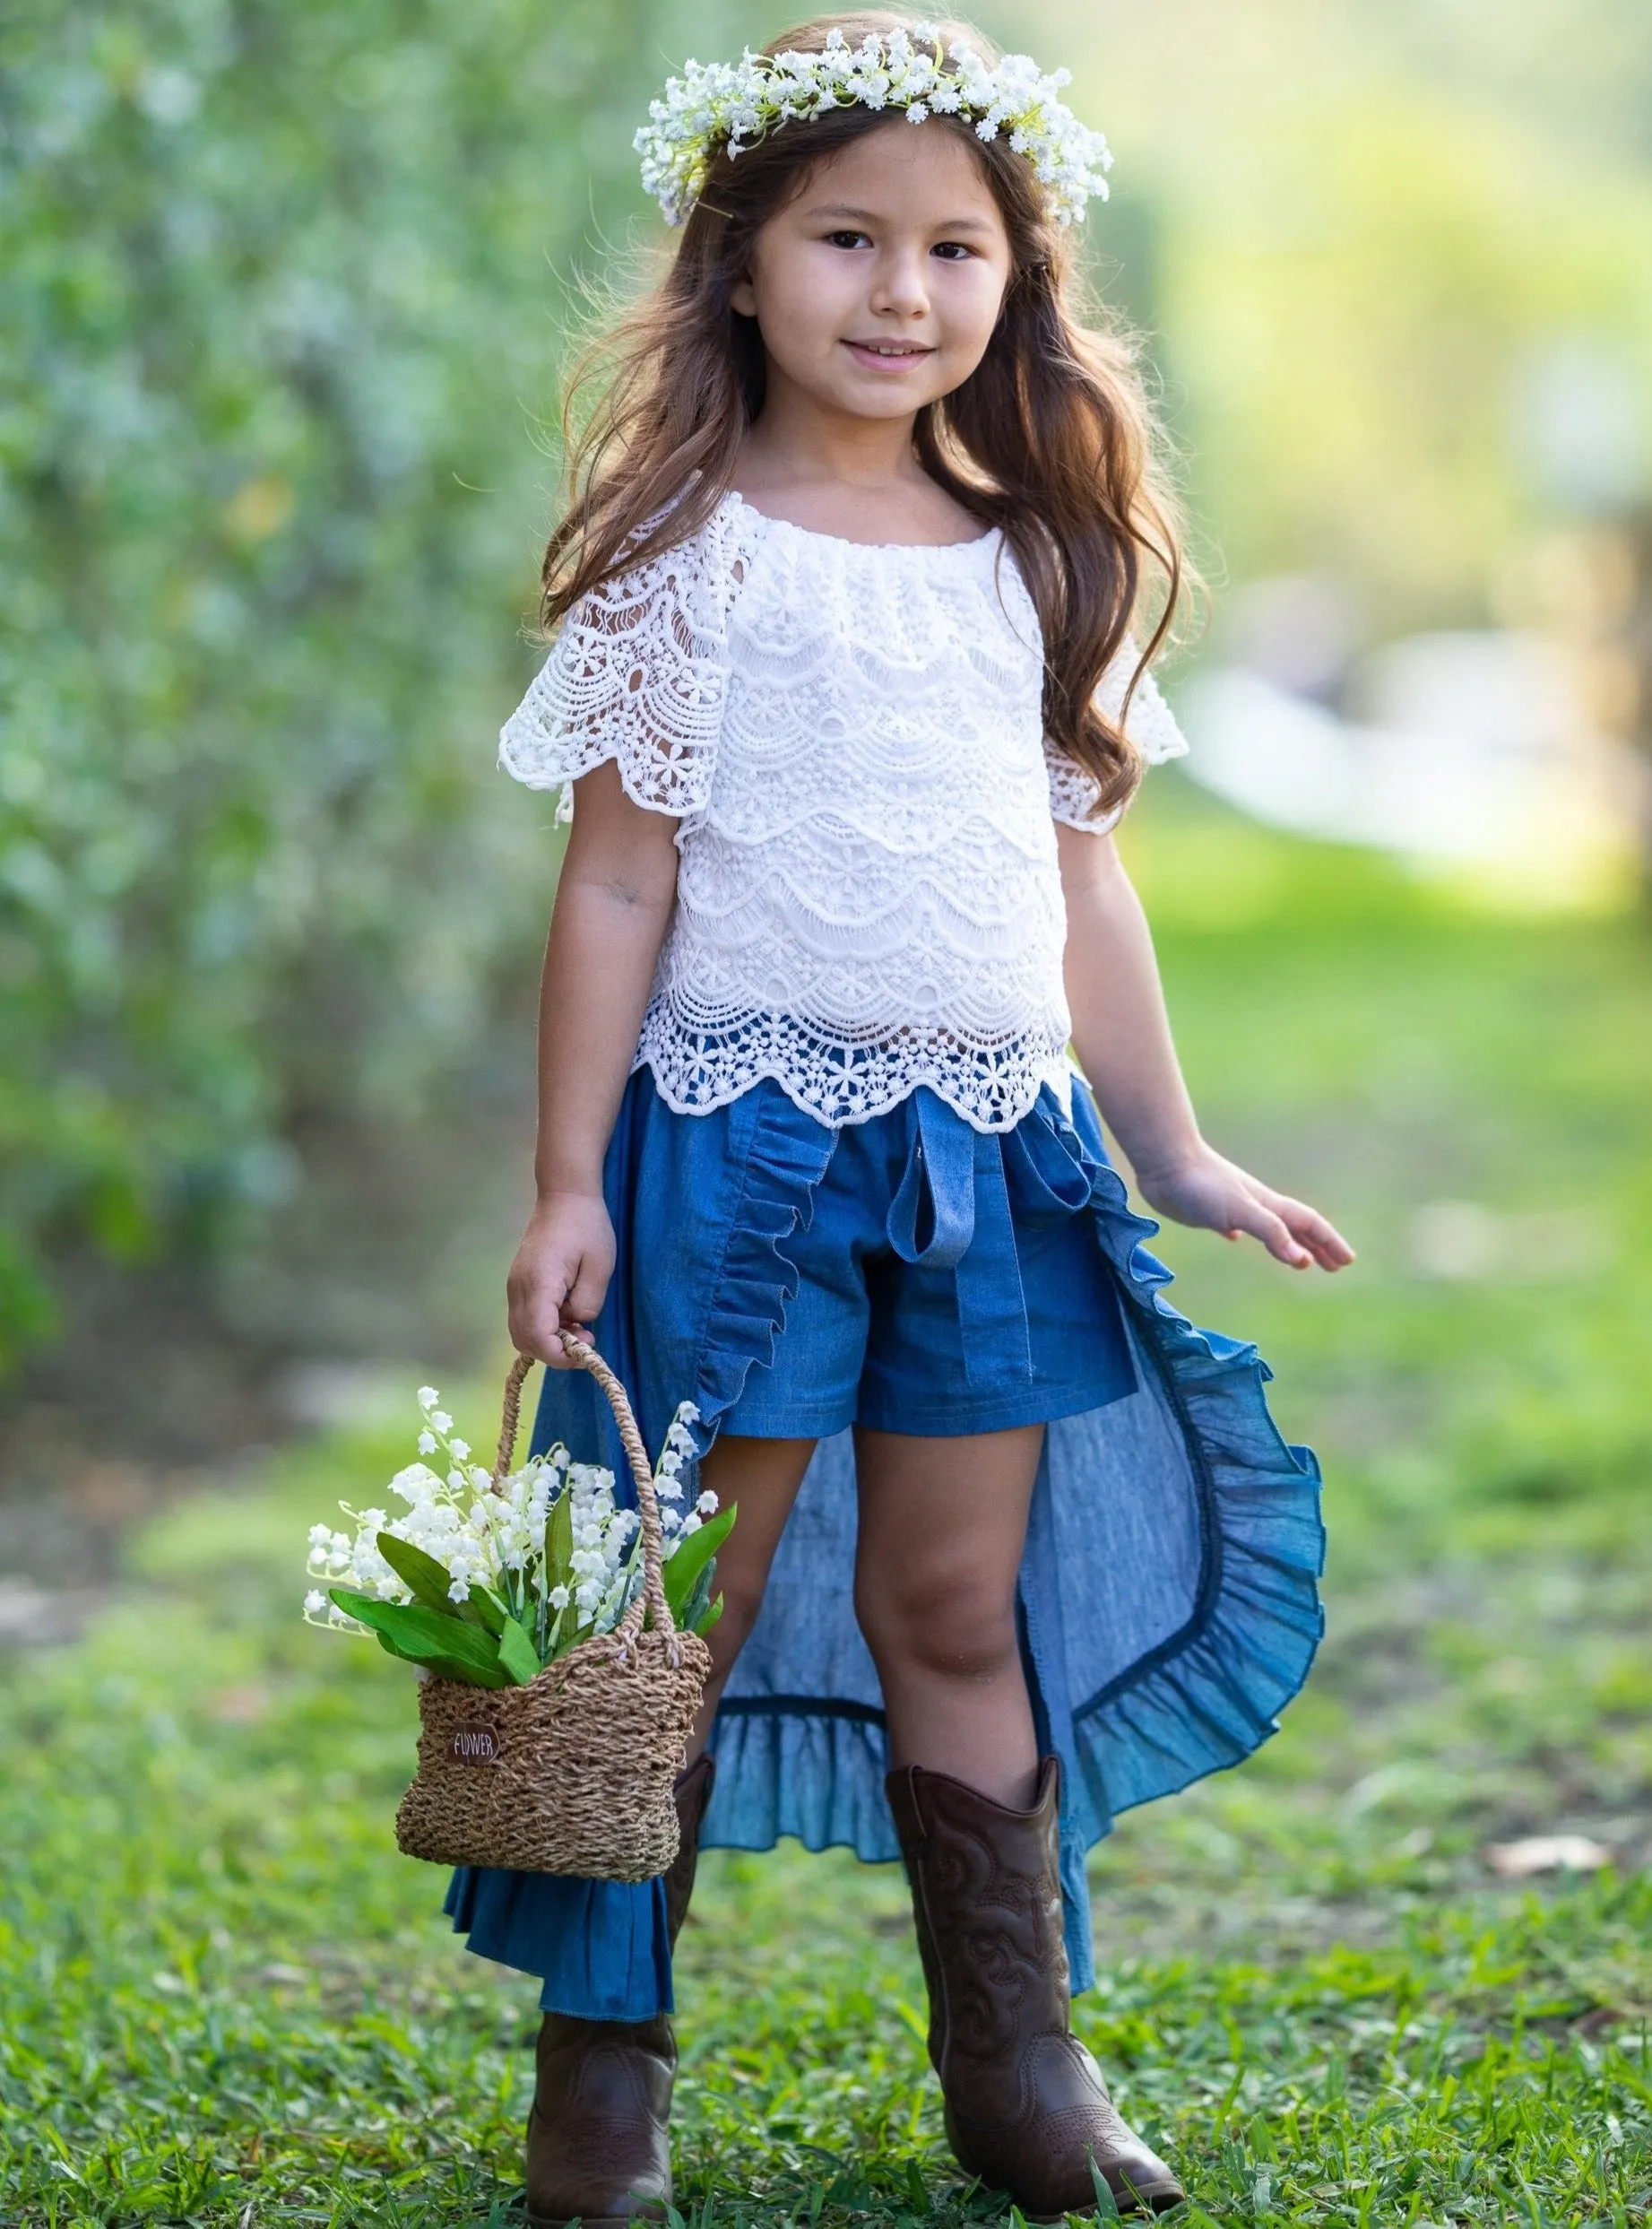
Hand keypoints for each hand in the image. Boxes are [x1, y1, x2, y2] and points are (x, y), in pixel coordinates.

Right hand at [507, 1190, 616, 1364]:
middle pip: (523, 1339)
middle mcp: (518, 1288)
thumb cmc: (587, 1227)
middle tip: (585, 1340)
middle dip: (554, 1351)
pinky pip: (522, 1318)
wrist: (564, 1196)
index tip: (585, 1352)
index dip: (559, 1354)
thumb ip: (588, 1304)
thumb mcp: (600, 1267)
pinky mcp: (517, 1284)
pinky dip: (541, 1328)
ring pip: (519, 1332)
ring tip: (577, 1328)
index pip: (537, 1335)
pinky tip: (566, 1316)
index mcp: (538, 1283)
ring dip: (546, 1340)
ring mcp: (513, 1286)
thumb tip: (576, 1324)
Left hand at [1133, 1143, 1353, 1271]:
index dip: (1329, 1242)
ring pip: (1269, 1228)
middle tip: (1336, 1265)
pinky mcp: (1208, 1212)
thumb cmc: (1203, 1186)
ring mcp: (1233, 1207)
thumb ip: (1270, 1232)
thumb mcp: (1241, 1211)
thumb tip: (1301, 1259)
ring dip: (1287, 1243)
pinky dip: (1242, 1233)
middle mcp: (1255, 1206)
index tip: (1347, 1261)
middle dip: (1318, 1246)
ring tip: (1298, 1259)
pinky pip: (1233, 1225)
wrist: (1165, 1162)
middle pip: (1295, 1228)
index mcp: (1268, 1205)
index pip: (1308, 1225)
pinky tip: (1234, 1237)